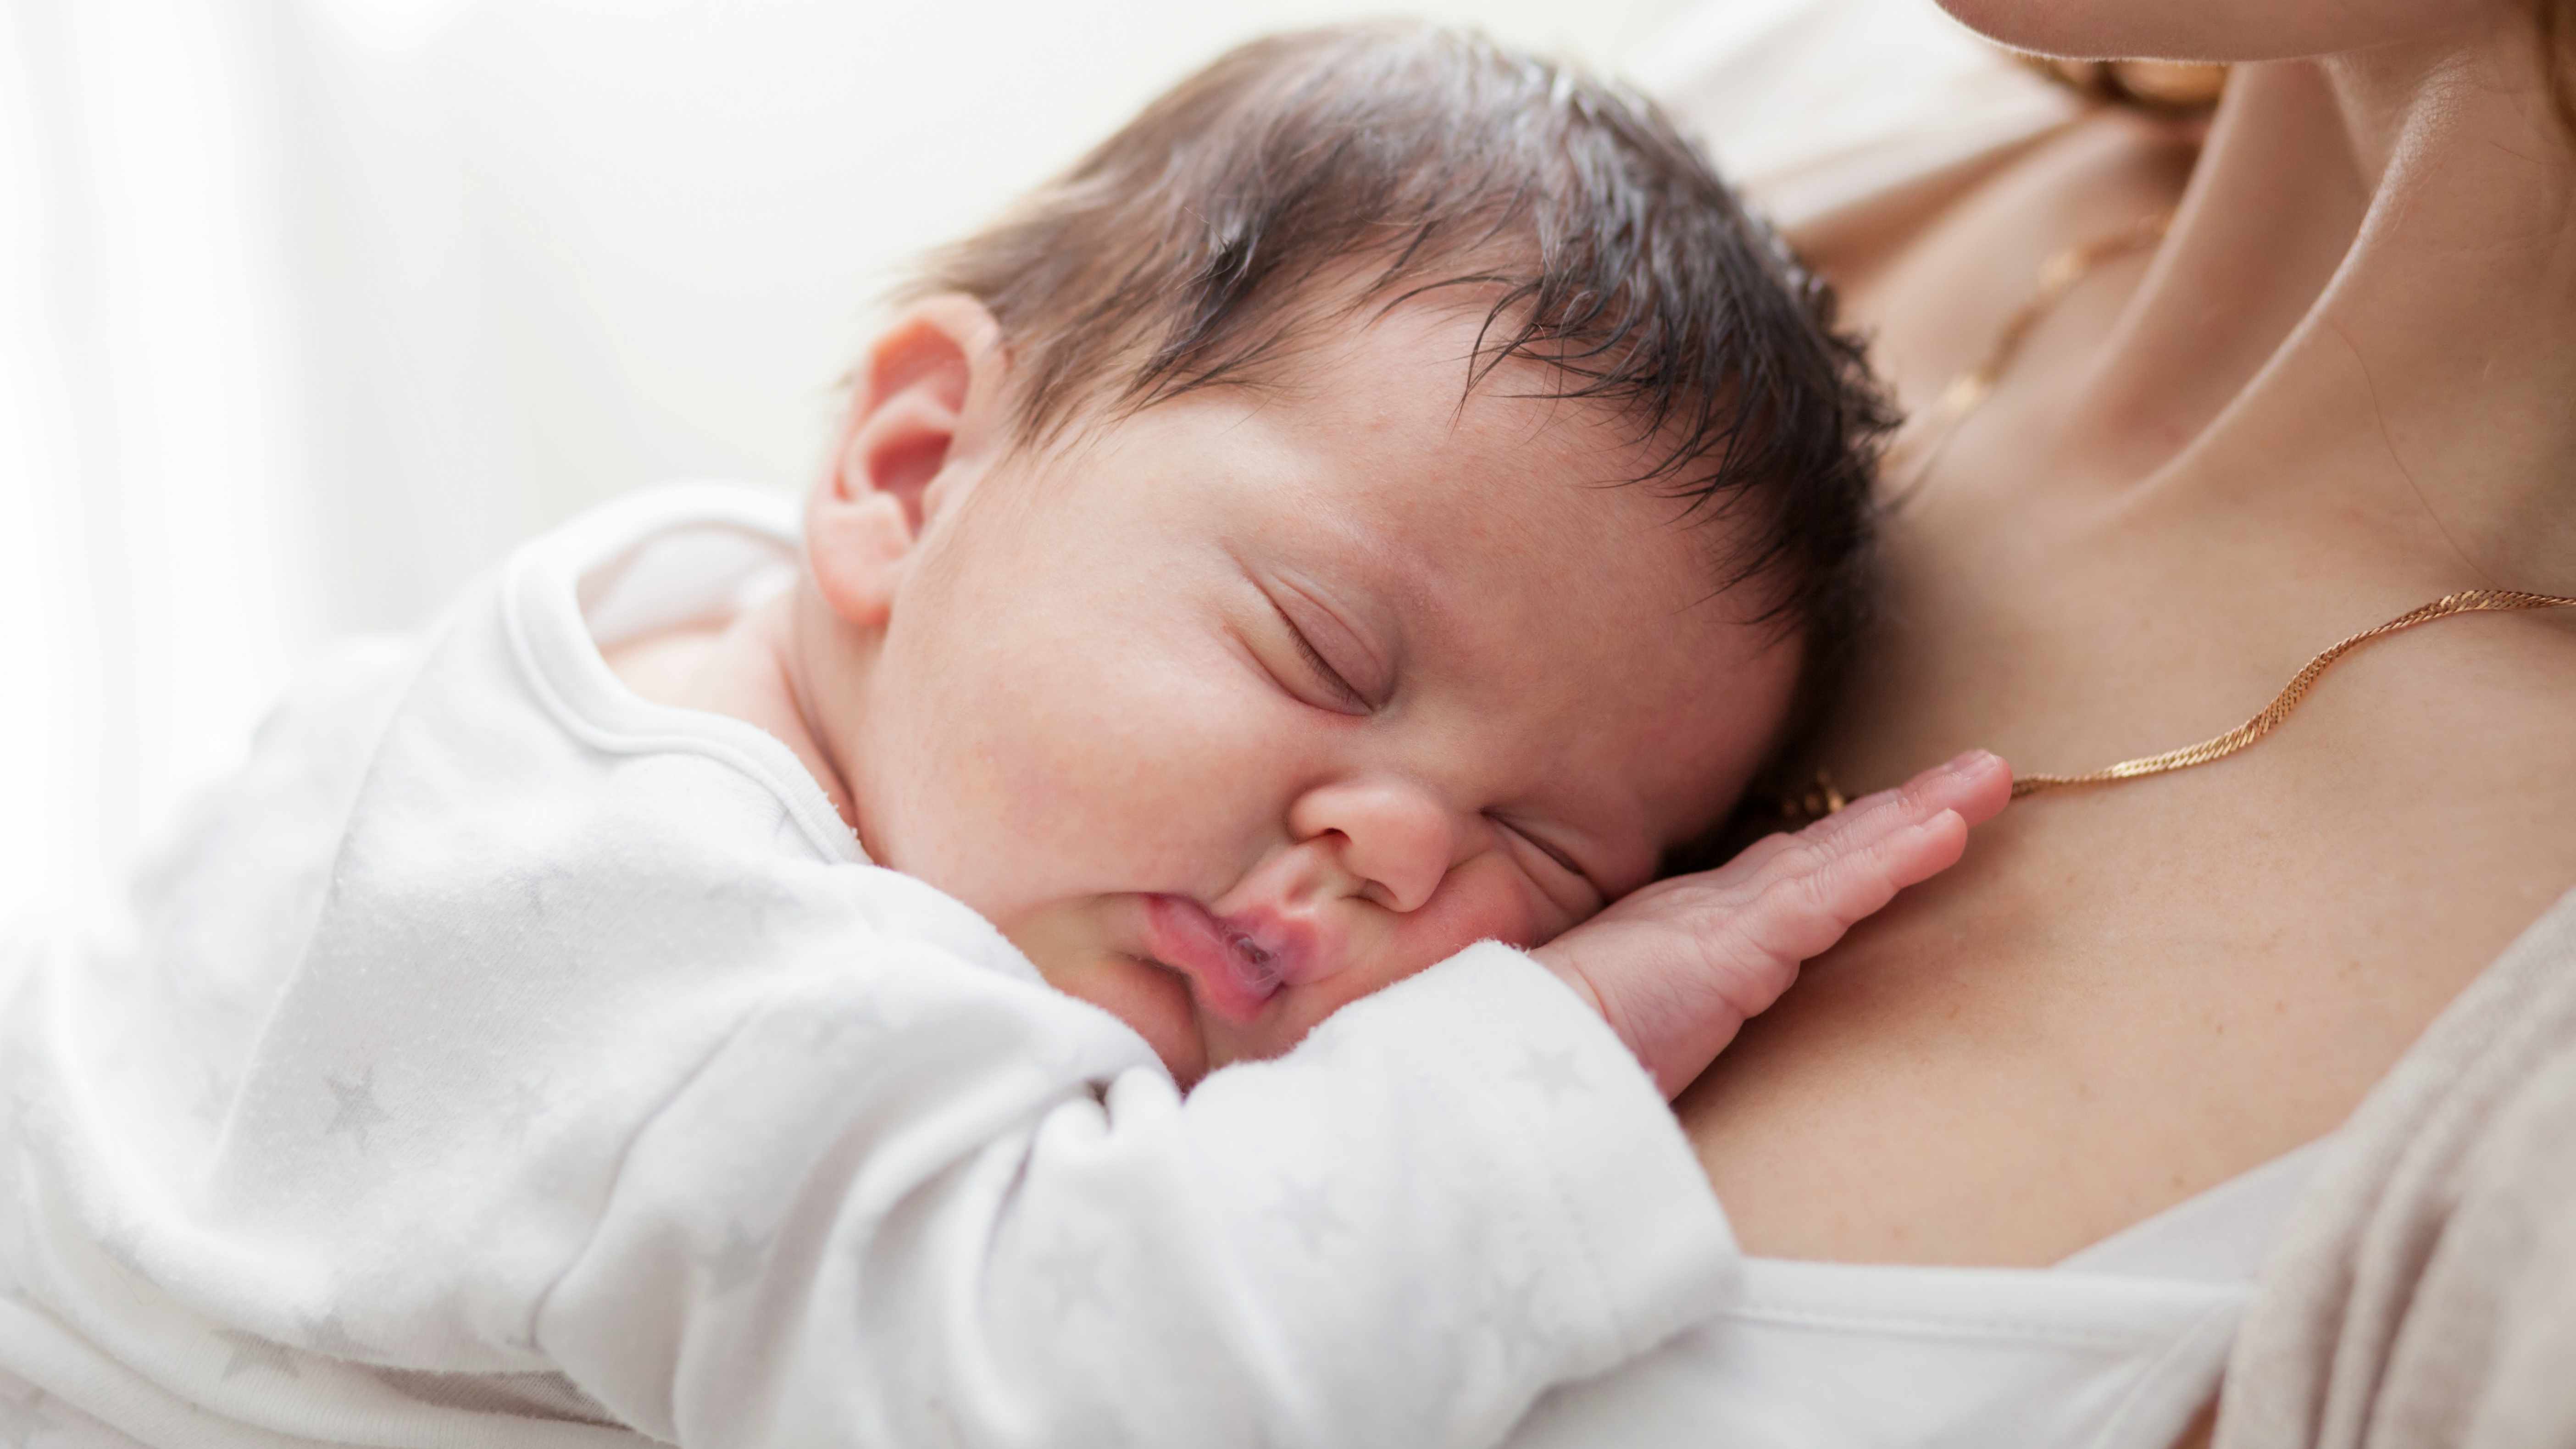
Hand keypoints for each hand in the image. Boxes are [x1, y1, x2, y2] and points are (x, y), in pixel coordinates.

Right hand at [1534, 750, 2012, 1096]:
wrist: (1494, 1080)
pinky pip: (1832, 895)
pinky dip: (1893, 859)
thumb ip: (1643, 1026)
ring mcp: (1719, 922)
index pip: (1784, 878)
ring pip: (1839, 858)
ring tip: (1988, 781)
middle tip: (1973, 777)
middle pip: (1822, 850)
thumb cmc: (1539, 1070)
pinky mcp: (1733, 945)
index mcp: (1679, 934)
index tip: (1903, 816)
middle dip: (1901, 809)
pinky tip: (1948, 829)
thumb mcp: (1611, 1038)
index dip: (1846, 844)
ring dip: (1920, 814)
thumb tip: (1649, 1042)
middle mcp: (1703, 912)